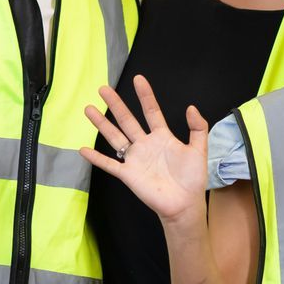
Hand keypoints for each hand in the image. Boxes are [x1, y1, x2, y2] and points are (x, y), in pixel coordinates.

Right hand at [80, 76, 208, 225]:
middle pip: (127, 120)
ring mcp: (135, 159)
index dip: (145, 95)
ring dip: (102, 124)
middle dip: (116, 104)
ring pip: (115, 137)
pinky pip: (110, 164)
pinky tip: (83, 150)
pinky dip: (97, 158)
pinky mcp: (128, 175)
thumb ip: (198, 128)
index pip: (151, 111)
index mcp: (162, 137)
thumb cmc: (192, 179)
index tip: (139, 79)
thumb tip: (192, 107)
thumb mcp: (199, 150)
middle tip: (103, 89)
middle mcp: (145, 144)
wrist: (185, 204)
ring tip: (89, 109)